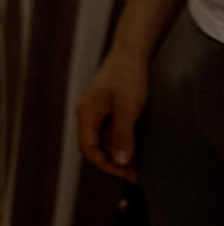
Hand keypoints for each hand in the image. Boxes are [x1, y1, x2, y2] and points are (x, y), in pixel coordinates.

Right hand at [77, 50, 148, 181]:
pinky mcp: (108, 107)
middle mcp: (88, 113)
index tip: (127, 173)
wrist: (131, 52)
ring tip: (139, 162)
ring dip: (119, 152)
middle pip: (95, 146)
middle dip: (114, 162)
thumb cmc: (128, 77)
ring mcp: (98, 110)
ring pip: (105, 139)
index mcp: (86, 113)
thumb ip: (123, 135)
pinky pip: (112, 130)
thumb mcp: (128, 108)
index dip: (106, 165)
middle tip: (135, 174)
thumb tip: (120, 162)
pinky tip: (138, 144)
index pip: (89, 148)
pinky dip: (123, 140)